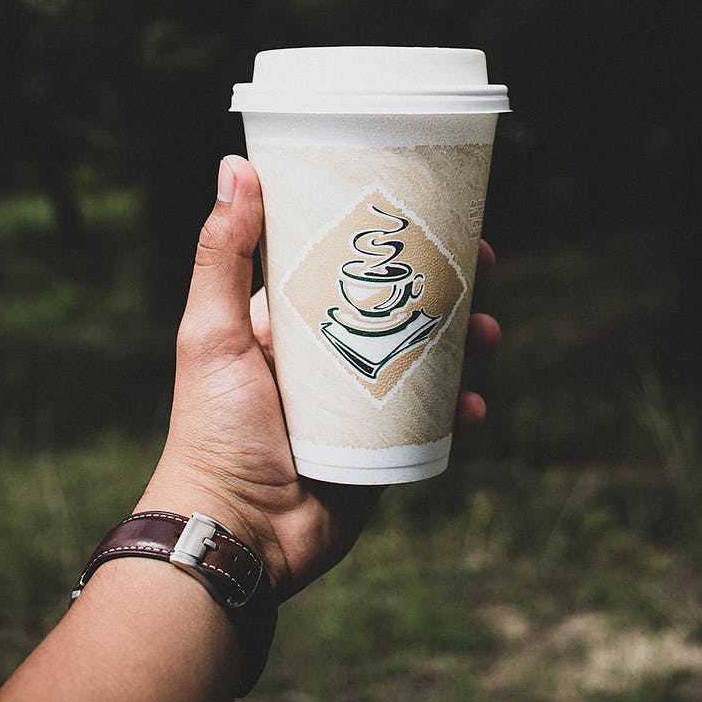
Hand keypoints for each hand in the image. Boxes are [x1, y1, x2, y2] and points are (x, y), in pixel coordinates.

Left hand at [138, 155, 499, 601]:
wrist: (236, 535)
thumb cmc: (212, 429)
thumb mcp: (212, 332)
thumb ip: (222, 255)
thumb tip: (237, 166)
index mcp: (289, 322)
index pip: (346, 263)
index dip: (389, 238)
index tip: (430, 212)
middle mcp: (327, 356)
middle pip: (400, 305)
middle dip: (446, 284)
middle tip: (483, 266)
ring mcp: (359, 404)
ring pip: (428, 358)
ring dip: (467, 342)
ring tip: (490, 335)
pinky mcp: (382, 451)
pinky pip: (433, 422)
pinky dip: (460, 410)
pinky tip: (474, 405)